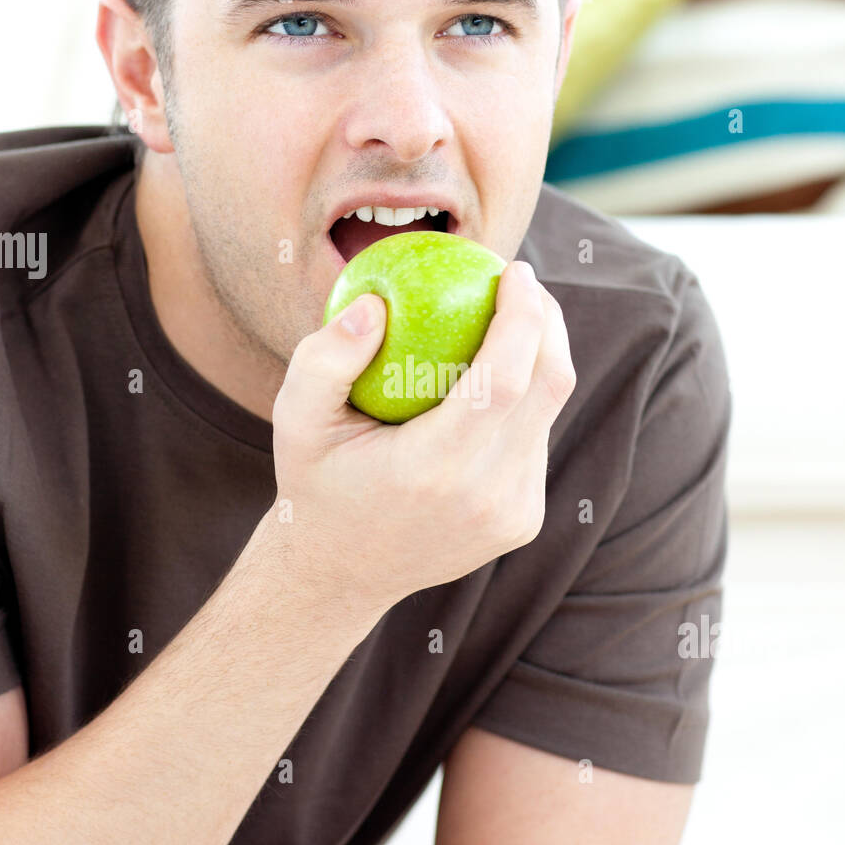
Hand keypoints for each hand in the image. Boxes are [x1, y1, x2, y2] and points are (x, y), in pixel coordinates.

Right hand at [263, 259, 575, 615]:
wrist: (340, 573)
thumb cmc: (315, 481)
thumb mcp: (295, 418)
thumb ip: (325, 358)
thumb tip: (376, 303)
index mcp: (431, 470)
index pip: (503, 381)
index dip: (523, 318)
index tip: (514, 272)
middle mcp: (484, 497)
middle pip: (548, 388)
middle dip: (547, 321)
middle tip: (520, 283)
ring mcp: (512, 514)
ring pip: (548, 413)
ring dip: (538, 358)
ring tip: (506, 321)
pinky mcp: (523, 521)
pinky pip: (536, 442)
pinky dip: (524, 401)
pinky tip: (494, 379)